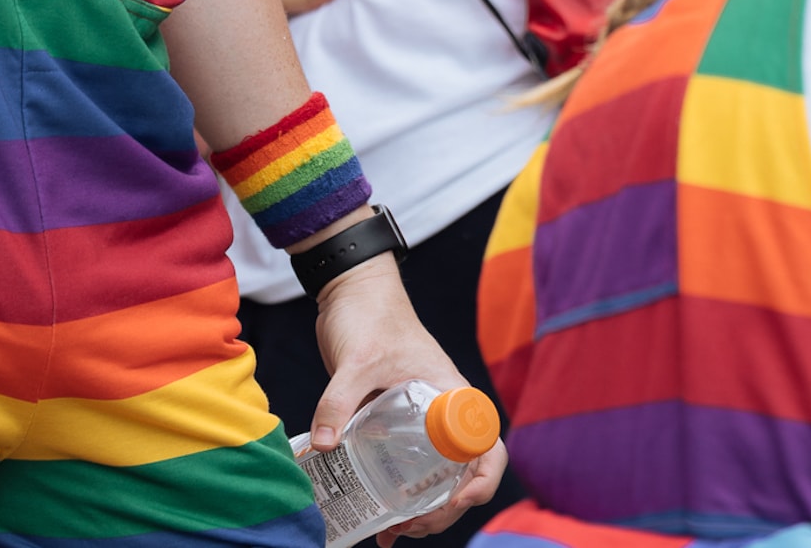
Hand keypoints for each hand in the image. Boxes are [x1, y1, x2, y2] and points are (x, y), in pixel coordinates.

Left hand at [309, 252, 506, 534]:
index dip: (479, 482)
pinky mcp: (393, 422)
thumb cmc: (369, 315)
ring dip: (421, 511)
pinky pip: (406, 467)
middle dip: (441, 510)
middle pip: (461, 476)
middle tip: (408, 525)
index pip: (486, 448)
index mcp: (452, 396)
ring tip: (393, 531)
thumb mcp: (356, 360)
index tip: (452, 501)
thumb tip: (323, 448)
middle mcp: (442, 413)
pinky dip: (398, 495)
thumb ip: (339, 401)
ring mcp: (419, 420)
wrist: (350, 288)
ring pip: (435, 478)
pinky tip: (380, 518)